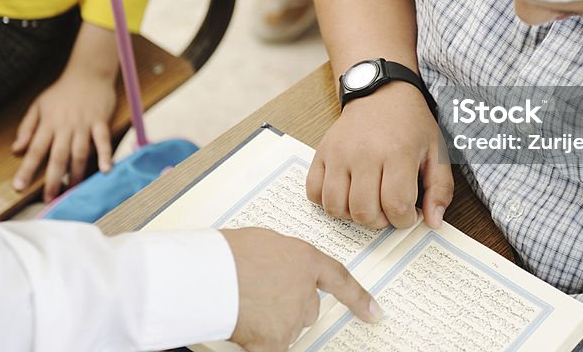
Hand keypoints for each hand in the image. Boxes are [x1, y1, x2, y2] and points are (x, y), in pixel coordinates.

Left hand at [10, 69, 116, 200]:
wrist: (88, 73)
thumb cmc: (62, 91)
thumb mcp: (38, 105)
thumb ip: (27, 128)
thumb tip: (16, 149)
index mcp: (48, 123)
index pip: (35, 149)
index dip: (27, 169)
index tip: (20, 186)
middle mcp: (65, 126)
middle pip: (57, 157)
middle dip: (53, 179)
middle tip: (49, 198)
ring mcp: (84, 124)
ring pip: (79, 153)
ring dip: (76, 173)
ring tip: (72, 190)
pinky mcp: (100, 121)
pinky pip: (102, 140)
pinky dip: (104, 155)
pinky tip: (105, 169)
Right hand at [222, 227, 381, 351]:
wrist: (208, 274)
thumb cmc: (225, 254)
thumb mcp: (264, 242)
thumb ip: (283, 259)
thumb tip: (279, 270)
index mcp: (304, 259)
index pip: (340, 281)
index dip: (359, 299)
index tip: (374, 312)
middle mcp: (304, 289)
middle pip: (307, 309)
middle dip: (288, 306)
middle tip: (258, 294)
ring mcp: (293, 317)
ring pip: (287, 327)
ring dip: (270, 321)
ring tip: (243, 302)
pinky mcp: (277, 340)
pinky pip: (274, 347)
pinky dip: (260, 342)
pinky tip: (245, 326)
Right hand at [307, 82, 452, 229]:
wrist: (382, 93)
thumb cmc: (411, 124)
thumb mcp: (436, 152)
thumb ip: (440, 189)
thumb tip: (433, 222)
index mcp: (397, 153)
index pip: (396, 205)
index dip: (404, 220)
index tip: (409, 214)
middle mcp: (364, 153)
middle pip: (364, 211)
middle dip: (379, 221)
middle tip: (388, 209)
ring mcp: (339, 153)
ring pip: (336, 207)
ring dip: (352, 215)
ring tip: (367, 202)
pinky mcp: (322, 152)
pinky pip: (314, 192)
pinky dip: (327, 201)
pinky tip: (345, 193)